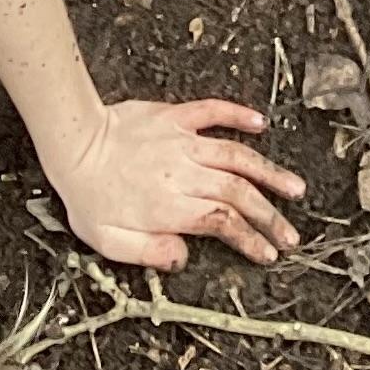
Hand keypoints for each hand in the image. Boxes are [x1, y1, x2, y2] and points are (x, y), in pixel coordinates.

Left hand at [53, 99, 303, 271]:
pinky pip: (213, 111)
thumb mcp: (108, 241)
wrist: (73, 144)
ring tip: (295, 187)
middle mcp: (186, 175)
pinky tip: (260, 122)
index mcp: (172, 208)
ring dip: (270, 173)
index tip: (269, 253)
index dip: (252, 239)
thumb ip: (149, 253)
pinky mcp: (176, 117)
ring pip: (238, 156)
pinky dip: (238, 114)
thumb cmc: (87, 195)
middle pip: (240, 195)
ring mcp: (184, 142)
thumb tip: (184, 258)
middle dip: (271, 217)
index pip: (224, 225)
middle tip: (292, 235)